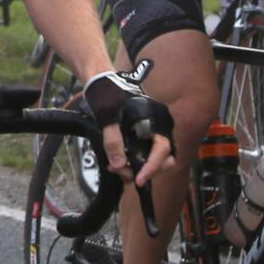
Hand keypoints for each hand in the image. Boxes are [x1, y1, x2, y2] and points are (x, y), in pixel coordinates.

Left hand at [83, 68, 175, 186]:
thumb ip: (113, 140)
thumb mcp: (107, 116)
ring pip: (151, 161)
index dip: (153, 167)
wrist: (100, 83)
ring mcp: (149, 136)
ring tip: (114, 167)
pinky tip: (114, 164)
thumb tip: (120, 164)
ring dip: (135, 170)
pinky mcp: (140, 140)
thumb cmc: (106, 95)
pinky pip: (141, 158)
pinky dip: (130, 165)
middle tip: (122, 172)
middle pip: (163, 160)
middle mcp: (156, 129)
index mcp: (155, 120)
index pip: (162, 149)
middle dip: (144, 171)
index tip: (139, 180)